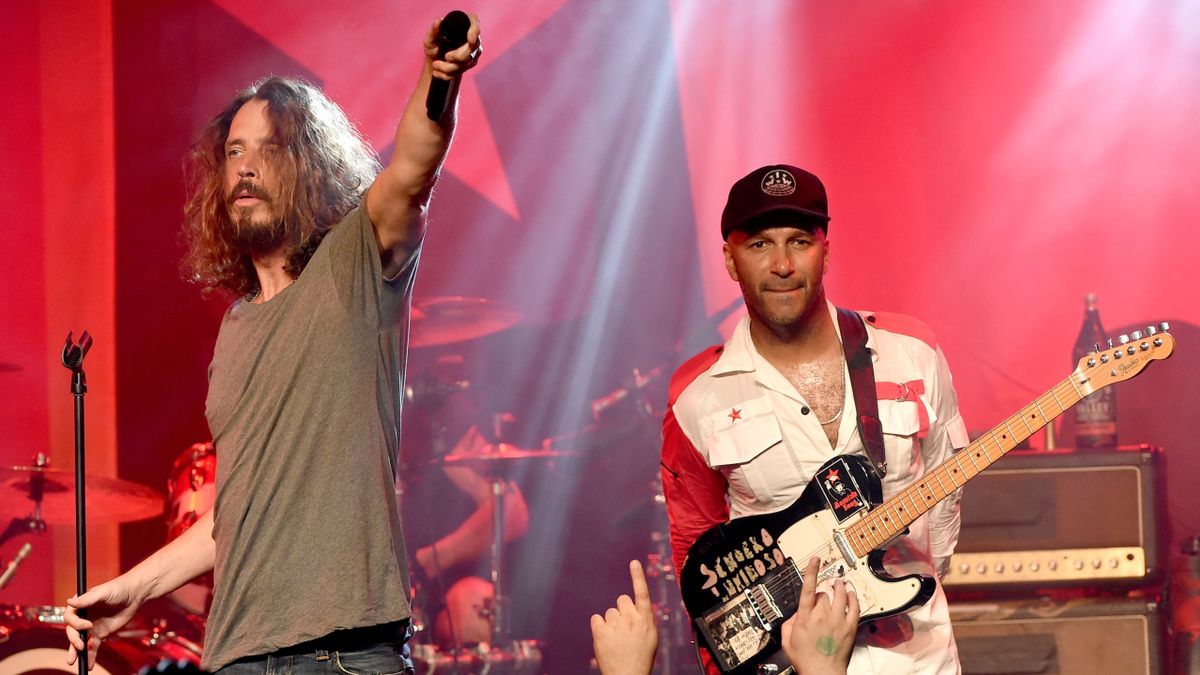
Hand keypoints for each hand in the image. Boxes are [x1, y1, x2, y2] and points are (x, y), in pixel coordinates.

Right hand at [64, 575, 145, 669]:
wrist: (135, 594)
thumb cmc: (118, 588)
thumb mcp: (103, 592)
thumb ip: (86, 599)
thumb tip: (69, 601)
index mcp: (80, 606)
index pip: (70, 618)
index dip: (76, 624)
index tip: (88, 625)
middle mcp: (83, 617)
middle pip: (72, 631)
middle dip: (74, 640)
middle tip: (80, 647)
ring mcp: (91, 627)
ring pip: (80, 641)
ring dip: (76, 652)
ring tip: (72, 661)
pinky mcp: (101, 633)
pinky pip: (93, 647)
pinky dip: (91, 656)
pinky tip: (89, 665)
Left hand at [423, 13, 482, 80]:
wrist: (435, 58)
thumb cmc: (434, 44)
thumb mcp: (430, 37)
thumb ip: (433, 30)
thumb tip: (438, 21)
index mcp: (463, 26)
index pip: (474, 24)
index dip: (474, 32)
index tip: (470, 40)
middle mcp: (472, 38)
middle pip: (471, 49)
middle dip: (457, 56)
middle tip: (445, 56)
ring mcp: (474, 51)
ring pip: (465, 63)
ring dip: (447, 67)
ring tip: (436, 65)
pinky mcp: (471, 63)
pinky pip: (461, 71)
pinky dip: (447, 74)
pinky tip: (438, 72)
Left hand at [590, 560, 658, 674]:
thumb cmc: (640, 659)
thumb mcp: (650, 638)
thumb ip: (643, 620)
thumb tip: (636, 609)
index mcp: (646, 620)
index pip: (642, 593)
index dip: (638, 576)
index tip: (634, 562)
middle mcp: (631, 618)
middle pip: (622, 600)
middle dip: (622, 610)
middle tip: (624, 627)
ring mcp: (615, 624)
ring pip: (610, 611)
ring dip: (611, 622)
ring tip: (616, 639)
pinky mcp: (600, 631)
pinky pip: (596, 618)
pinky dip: (599, 626)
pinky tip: (605, 638)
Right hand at [780, 557, 858, 674]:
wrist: (822, 673)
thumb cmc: (805, 659)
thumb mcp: (787, 641)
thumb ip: (789, 623)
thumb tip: (796, 614)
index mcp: (805, 617)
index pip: (808, 588)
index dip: (811, 571)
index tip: (815, 559)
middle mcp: (822, 615)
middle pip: (824, 594)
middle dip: (822, 594)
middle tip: (822, 598)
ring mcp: (838, 620)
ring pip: (840, 595)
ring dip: (839, 587)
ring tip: (839, 583)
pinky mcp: (850, 627)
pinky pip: (854, 607)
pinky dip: (853, 598)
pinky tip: (851, 594)